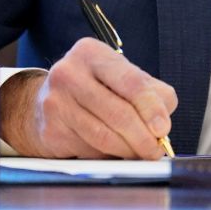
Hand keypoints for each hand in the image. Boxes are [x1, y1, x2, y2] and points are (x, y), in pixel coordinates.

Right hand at [0, 38, 176, 158]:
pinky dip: (107, 155)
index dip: (151, 108)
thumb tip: (162, 124)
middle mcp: (69, 73)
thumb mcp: (123, 77)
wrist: (47, 101)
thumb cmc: (96, 88)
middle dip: (143, 138)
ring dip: (128, 151)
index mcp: (92, 53)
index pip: (131, 82)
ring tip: (140, 154)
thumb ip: (151, 93)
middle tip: (155, 150)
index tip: (163, 129)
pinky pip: (88, 150)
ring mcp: (56, 102)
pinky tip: (113, 152)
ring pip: (104, 136)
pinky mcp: (50, 130)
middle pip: (119, 113)